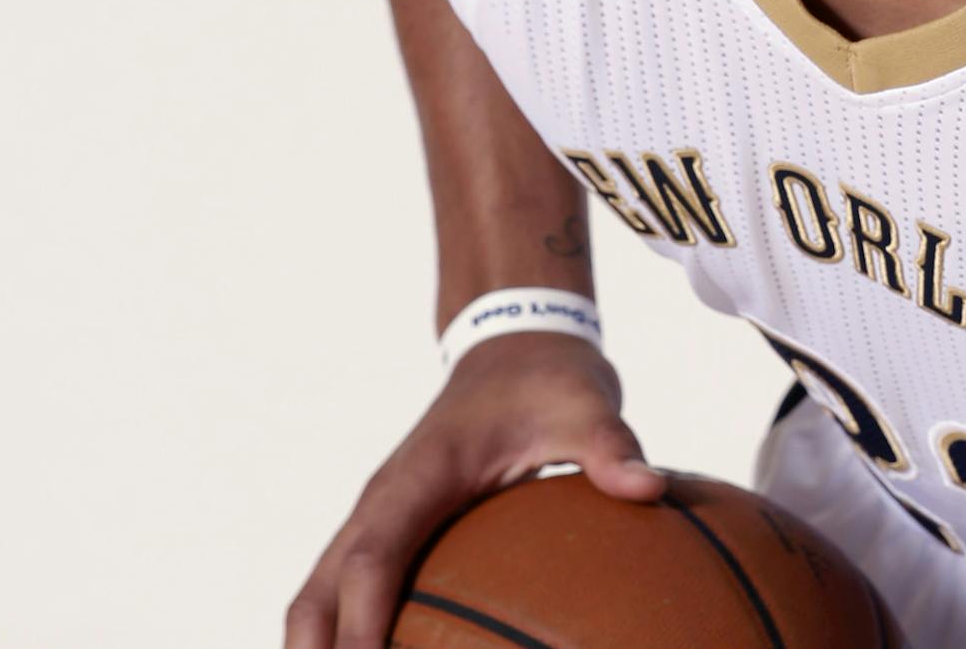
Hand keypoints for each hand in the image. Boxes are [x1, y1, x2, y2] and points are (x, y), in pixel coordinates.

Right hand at [281, 332, 665, 648]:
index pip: (374, 558)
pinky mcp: (386, 530)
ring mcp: (375, 518)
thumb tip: (649, 489)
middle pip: (317, 595)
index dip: (362, 623)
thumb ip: (611, 445)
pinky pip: (344, 593)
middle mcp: (381, 501)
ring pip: (316, 598)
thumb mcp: (586, 403)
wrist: (514, 344)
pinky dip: (343, 637)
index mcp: (419, 475)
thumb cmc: (548, 379)